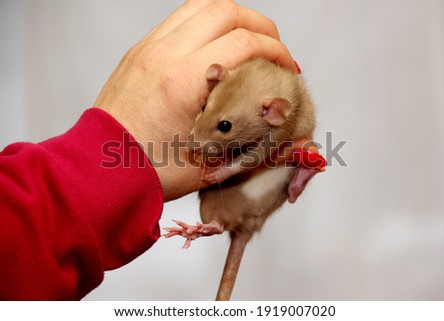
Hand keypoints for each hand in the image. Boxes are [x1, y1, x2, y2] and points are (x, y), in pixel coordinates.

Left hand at [94, 0, 296, 200]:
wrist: (100, 171)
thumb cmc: (147, 172)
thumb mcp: (208, 164)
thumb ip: (250, 147)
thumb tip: (281, 137)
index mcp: (183, 82)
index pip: (244, 42)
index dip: (277, 50)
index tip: (288, 67)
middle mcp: (165, 55)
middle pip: (226, 11)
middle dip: (260, 26)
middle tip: (274, 48)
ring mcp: (148, 49)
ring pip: (199, 6)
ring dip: (231, 18)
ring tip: (248, 39)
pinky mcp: (139, 52)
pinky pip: (178, 20)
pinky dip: (205, 24)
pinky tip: (215, 46)